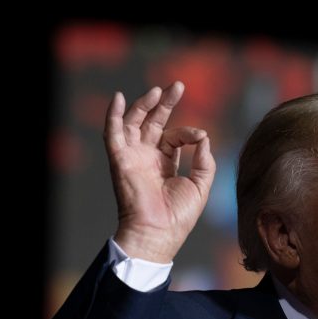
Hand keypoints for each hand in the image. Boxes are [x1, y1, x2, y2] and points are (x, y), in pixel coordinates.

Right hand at [104, 82, 215, 262]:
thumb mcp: (200, 186)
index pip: (174, 137)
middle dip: (165, 104)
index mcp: (165, 165)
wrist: (158, 233)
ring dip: (144, 105)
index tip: (200, 136)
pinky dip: (114, 116)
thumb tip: (204, 137)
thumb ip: (204, 161)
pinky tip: (120, 99)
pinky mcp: (120, 160)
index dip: (188, 132)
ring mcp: (133, 158)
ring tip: (158, 91)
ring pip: (135, 124)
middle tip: (178, 85)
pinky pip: (112, 134)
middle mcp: (147, 159)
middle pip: (153, 123)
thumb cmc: (179, 216)